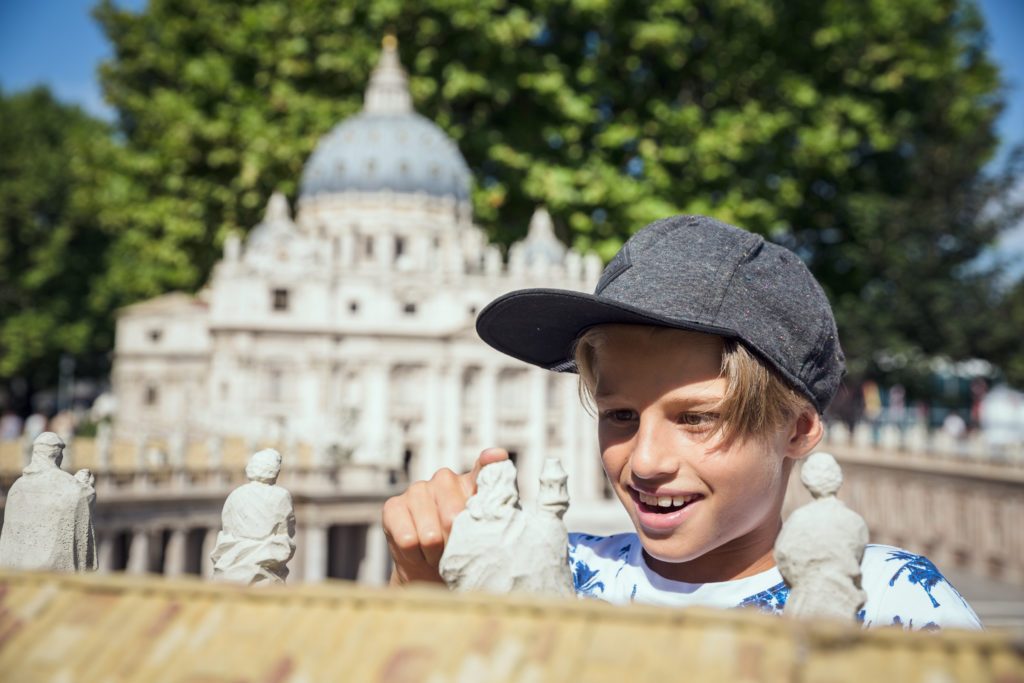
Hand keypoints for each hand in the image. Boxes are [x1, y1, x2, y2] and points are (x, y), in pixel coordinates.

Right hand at [382, 447, 508, 585]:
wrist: (430, 570)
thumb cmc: (461, 549)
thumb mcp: (483, 536)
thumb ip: (493, 515)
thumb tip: (499, 478)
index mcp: (472, 484)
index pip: (484, 468)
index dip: (489, 462)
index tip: (497, 456)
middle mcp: (444, 479)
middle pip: (453, 518)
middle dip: (454, 545)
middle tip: (454, 551)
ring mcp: (417, 489)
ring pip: (430, 535)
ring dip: (434, 554)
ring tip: (437, 554)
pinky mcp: (393, 506)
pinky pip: (407, 539)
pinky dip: (415, 555)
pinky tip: (418, 552)